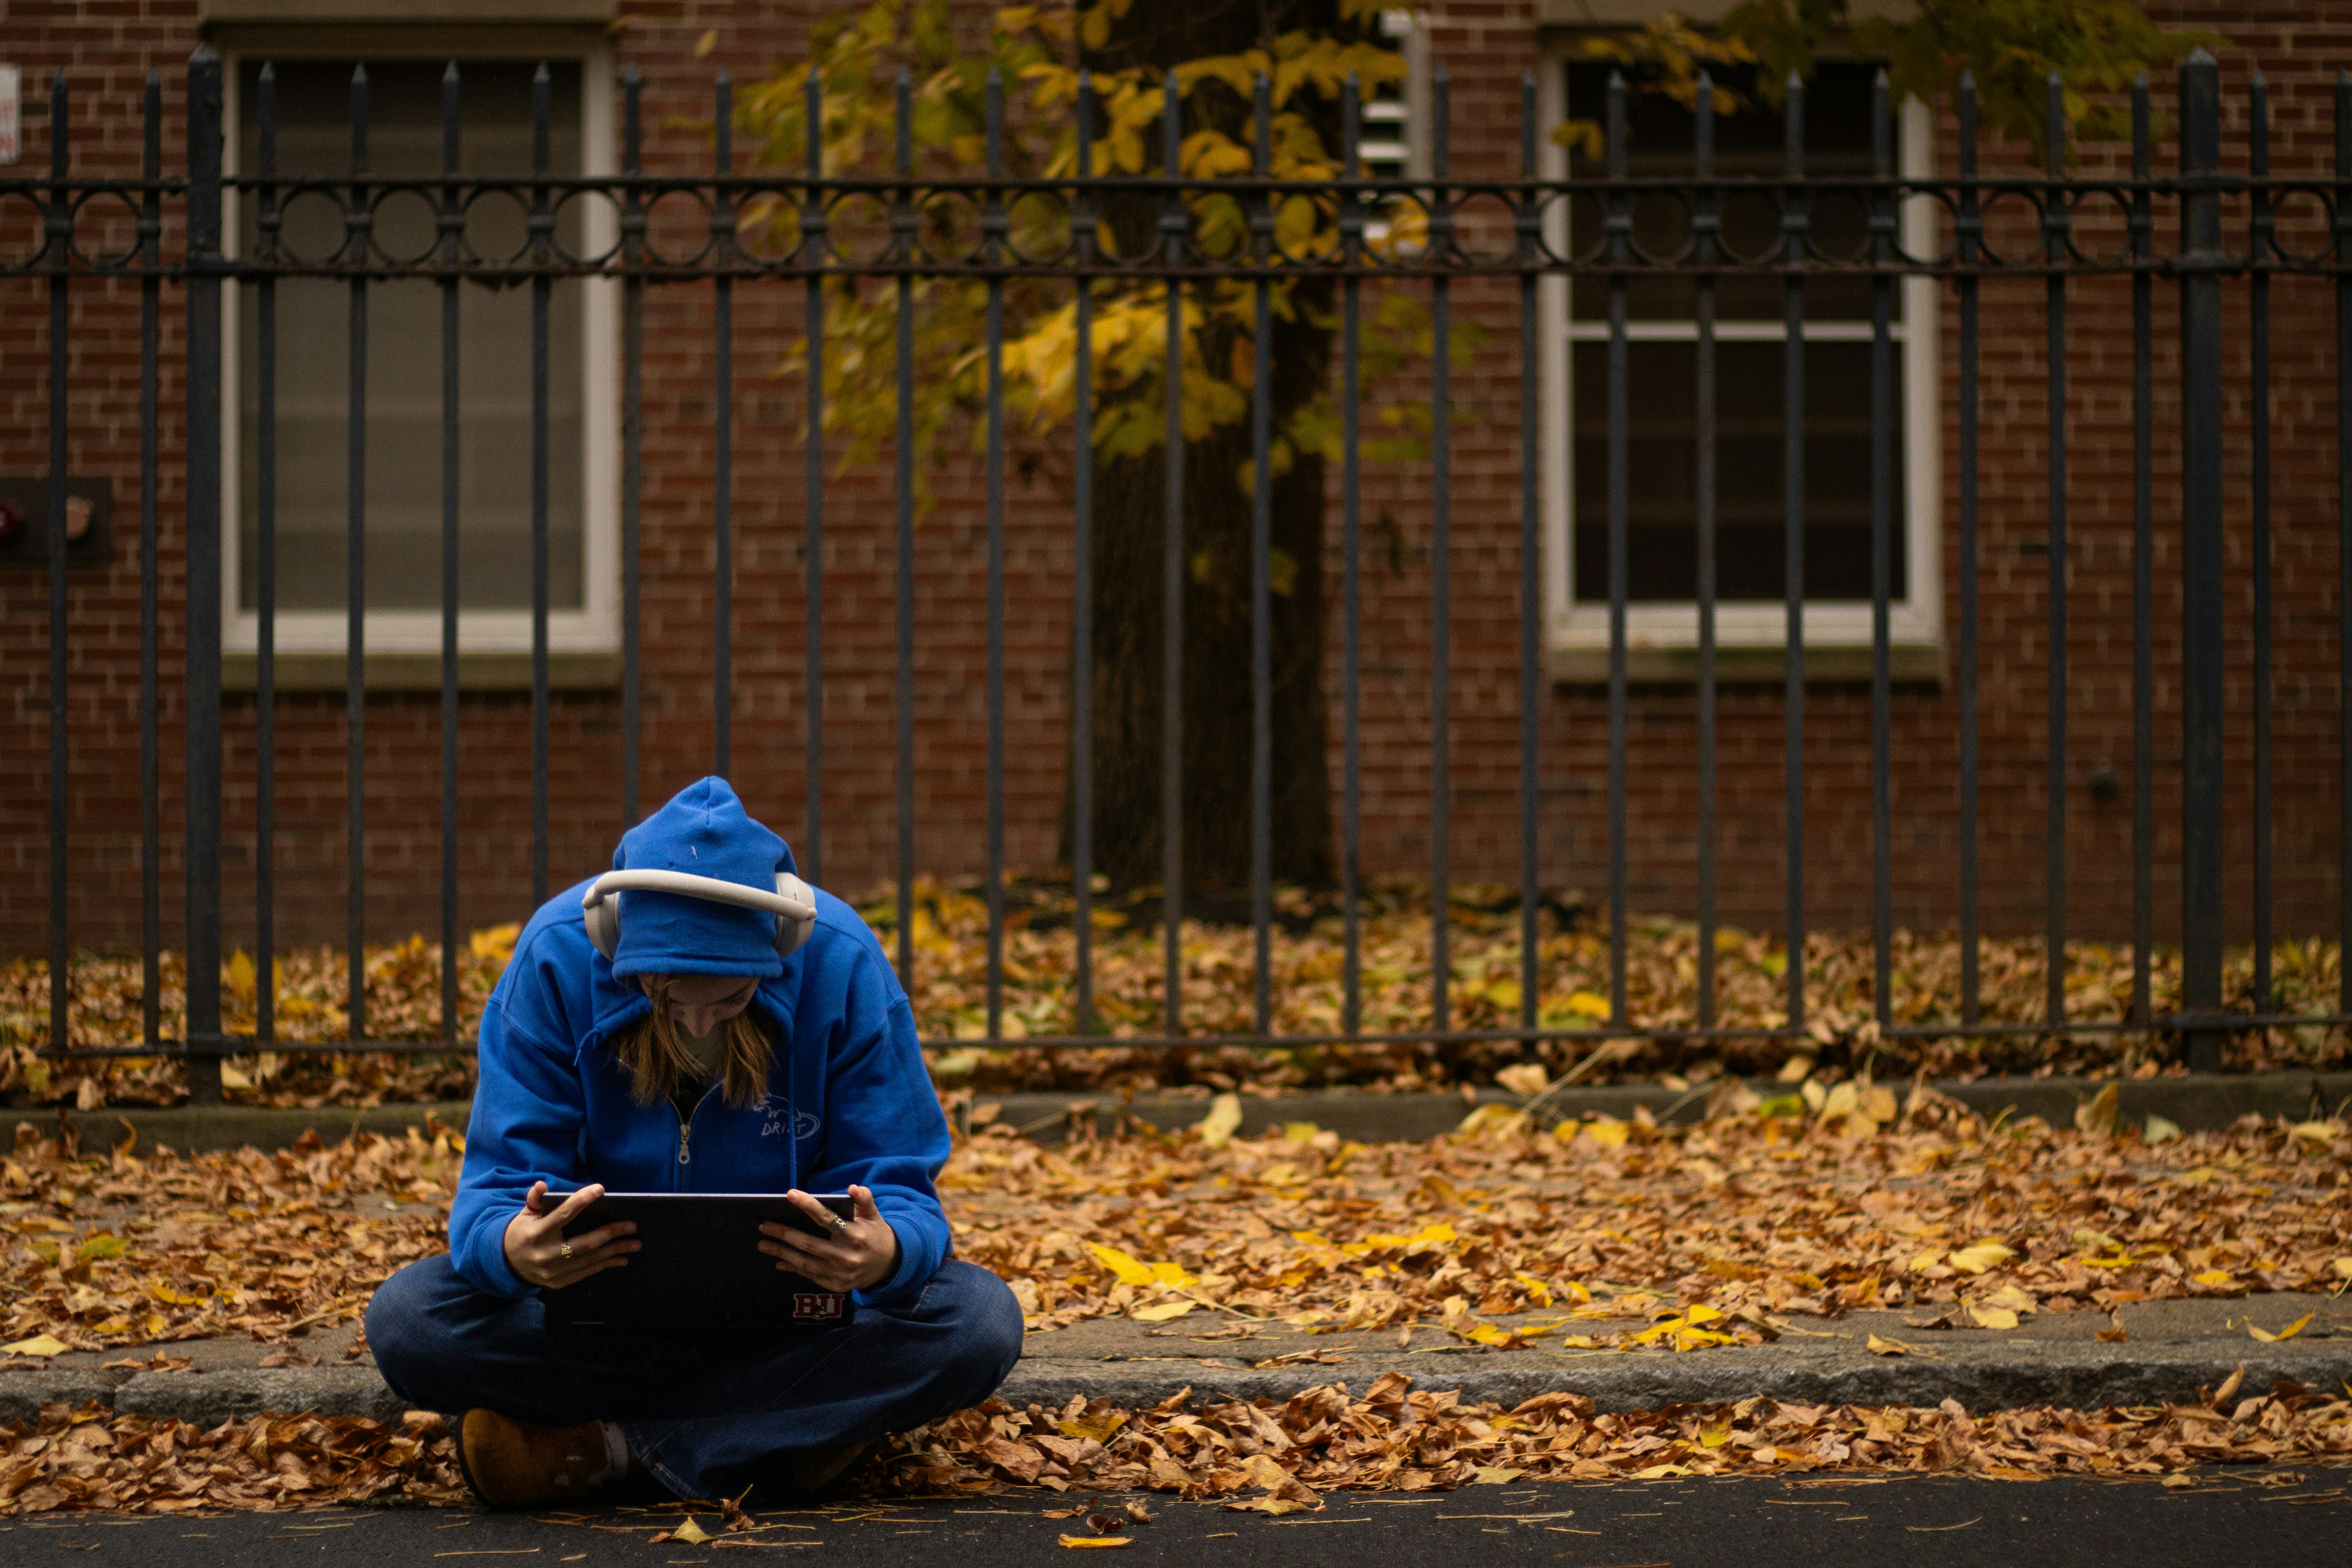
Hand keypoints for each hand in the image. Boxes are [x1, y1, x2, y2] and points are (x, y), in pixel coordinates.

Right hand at [502, 1181, 637, 1289]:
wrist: (507, 1263)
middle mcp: (545, 1254)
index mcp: (536, 1233)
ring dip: (615, 1252)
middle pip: (584, 1244)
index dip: (581, 1201)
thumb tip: (542, 1185)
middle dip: (611, 1234)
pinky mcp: (558, 1282)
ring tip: (634, 1243)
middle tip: (632, 1226)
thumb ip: (534, 1200)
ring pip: (589, 1260)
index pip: (563, 1216)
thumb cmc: (523, 1232)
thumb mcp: (525, 1214)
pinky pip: (586, 1273)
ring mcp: (552, 1271)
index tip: (600, 1189)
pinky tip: (621, 1258)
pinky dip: (605, 1265)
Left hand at [759, 1186, 899, 1293]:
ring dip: (782, 1253)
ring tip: (763, 1244)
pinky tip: (779, 1261)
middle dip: (784, 1234)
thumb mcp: (874, 1215)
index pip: (828, 1218)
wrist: (888, 1265)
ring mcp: (840, 1273)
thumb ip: (864, 1199)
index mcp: (856, 1235)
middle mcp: (846, 1255)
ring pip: (805, 1262)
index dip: (808, 1206)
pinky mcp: (836, 1285)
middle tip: (764, 1226)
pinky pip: (810, 1275)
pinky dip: (793, 1268)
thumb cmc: (875, 1234)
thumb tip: (852, 1188)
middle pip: (809, 1244)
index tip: (790, 1195)